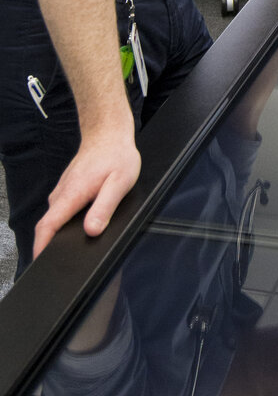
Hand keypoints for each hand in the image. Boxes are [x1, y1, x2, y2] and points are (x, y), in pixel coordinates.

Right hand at [33, 127, 141, 258]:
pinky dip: (67, 220)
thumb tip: (92, 230)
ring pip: (56, 217)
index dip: (41, 246)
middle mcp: (62, 193)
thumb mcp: (119, 183)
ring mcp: (63, 190)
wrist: (108, 133)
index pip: (47, 225)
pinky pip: (62, 210)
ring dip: (61, 232)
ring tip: (75, 245)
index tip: (40, 262)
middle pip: (49, 225)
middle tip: (67, 260)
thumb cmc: (116, 155)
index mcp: (72, 193)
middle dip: (53, 245)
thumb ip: (105, 208)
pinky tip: (81, 223)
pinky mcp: (67, 189)